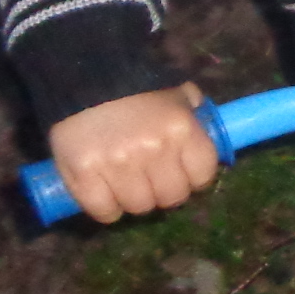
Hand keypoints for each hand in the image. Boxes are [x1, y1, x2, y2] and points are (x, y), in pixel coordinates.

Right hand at [50, 83, 219, 223]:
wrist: (83, 81)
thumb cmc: (135, 92)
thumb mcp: (174, 95)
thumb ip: (194, 111)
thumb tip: (211, 126)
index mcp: (181, 129)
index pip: (202, 176)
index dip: (191, 179)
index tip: (180, 174)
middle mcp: (154, 148)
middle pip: (170, 197)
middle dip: (162, 192)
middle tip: (150, 181)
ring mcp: (118, 163)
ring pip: (139, 207)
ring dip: (133, 201)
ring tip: (125, 184)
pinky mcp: (84, 174)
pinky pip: (104, 212)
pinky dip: (106, 209)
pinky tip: (103, 194)